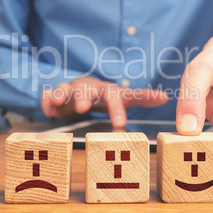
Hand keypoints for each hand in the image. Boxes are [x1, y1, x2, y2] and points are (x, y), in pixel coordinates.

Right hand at [41, 76, 167, 126]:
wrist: (84, 90)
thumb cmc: (106, 97)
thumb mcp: (124, 98)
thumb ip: (142, 97)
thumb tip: (165, 98)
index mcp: (106, 90)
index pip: (113, 96)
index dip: (116, 109)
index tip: (120, 124)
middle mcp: (88, 88)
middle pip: (85, 88)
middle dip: (83, 96)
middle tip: (83, 108)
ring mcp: (70, 90)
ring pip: (64, 88)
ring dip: (60, 94)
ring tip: (58, 104)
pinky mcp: (56, 96)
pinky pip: (48, 95)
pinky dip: (46, 101)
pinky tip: (47, 111)